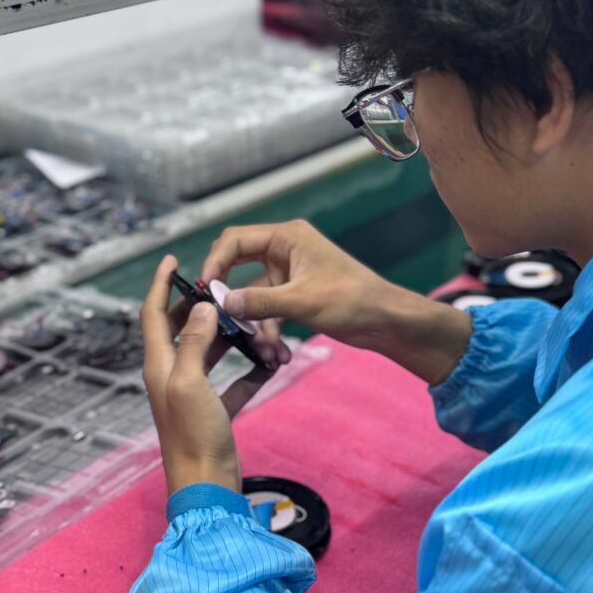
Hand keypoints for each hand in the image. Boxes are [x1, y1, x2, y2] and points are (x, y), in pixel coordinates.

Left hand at [140, 254, 269, 494]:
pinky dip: (249, 371)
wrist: (206, 485)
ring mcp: (192, 395)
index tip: (172, 260)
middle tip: (223, 289)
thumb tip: (201, 307)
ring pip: (209, 354)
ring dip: (230, 338)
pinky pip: (232, 382)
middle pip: (180, 330)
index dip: (160, 285)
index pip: (153, 314)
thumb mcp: (191, 383)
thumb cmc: (194, 435)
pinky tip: (269, 363)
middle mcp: (171, 376)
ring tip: (252, 323)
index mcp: (159, 365)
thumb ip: (195, 343)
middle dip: (200, 308)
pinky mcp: (213, 411)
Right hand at [201, 220, 472, 384]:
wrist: (386, 321)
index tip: (206, 289)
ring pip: (253, 296)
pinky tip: (275, 354)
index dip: (215, 261)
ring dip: (253, 323)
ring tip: (260, 348)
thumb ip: (260, 302)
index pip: (236, 240)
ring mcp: (289, 274)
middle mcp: (284, 251)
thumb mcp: (302, 301)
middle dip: (230, 295)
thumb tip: (221, 302)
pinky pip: (269, 311)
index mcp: (287, 238)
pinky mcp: (294, 296)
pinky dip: (269, 331)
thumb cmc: (352, 300)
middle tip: (216, 317)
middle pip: (238, 267)